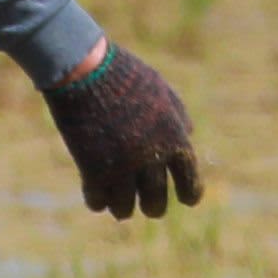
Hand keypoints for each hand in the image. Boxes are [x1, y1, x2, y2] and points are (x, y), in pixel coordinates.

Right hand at [46, 43, 201, 221]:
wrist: (86, 70)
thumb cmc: (124, 75)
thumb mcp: (161, 91)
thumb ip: (177, 117)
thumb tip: (188, 136)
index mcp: (173, 139)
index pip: (189, 181)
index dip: (190, 194)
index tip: (187, 200)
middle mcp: (151, 158)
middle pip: (156, 201)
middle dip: (153, 207)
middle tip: (150, 207)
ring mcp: (121, 167)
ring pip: (125, 207)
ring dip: (123, 208)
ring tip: (120, 207)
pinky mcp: (92, 170)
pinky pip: (98, 201)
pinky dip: (98, 201)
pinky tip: (97, 198)